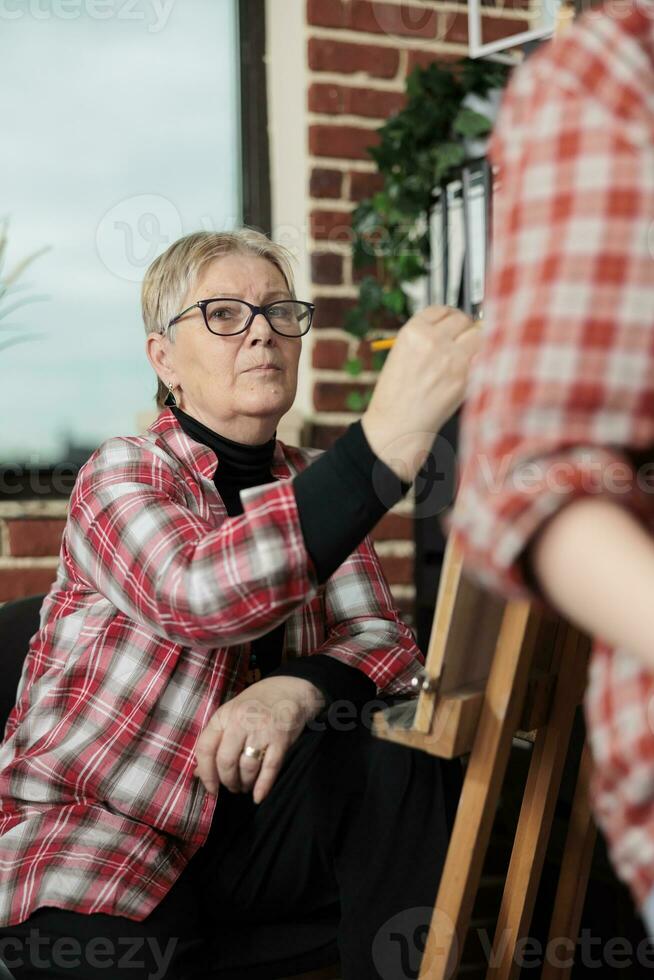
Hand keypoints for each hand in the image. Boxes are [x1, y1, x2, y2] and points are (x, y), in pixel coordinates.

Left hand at [193, 676, 325, 803]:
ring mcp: (261, 730)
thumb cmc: (256, 705)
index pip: (205, 748)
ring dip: (245, 784)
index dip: (206, 773)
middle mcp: (240, 721)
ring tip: (246, 786)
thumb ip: (215, 740)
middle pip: (226, 761)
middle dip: (228, 781)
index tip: (210, 788)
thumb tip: (198, 773)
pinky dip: (263, 786)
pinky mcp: (280, 739)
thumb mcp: (231, 715)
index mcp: (224, 715)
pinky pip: (269, 768)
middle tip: (233, 787)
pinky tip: (258, 796)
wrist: (291, 691)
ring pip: (247, 767)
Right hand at [362, 305, 481, 483]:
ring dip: (477, 341)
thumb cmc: (396, 395)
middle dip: (464, 328)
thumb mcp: (401, 354)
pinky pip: (484, 357)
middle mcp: (432, 341)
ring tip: (470, 353)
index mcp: (412, 332)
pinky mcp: (466, 377)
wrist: (398, 425)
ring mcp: (451, 358)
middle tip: (463, 339)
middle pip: (462, 319)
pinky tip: (473, 367)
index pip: (440, 310)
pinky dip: (483, 359)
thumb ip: (425, 338)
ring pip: (478, 334)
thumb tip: (455, 327)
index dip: (448, 316)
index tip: (452, 322)